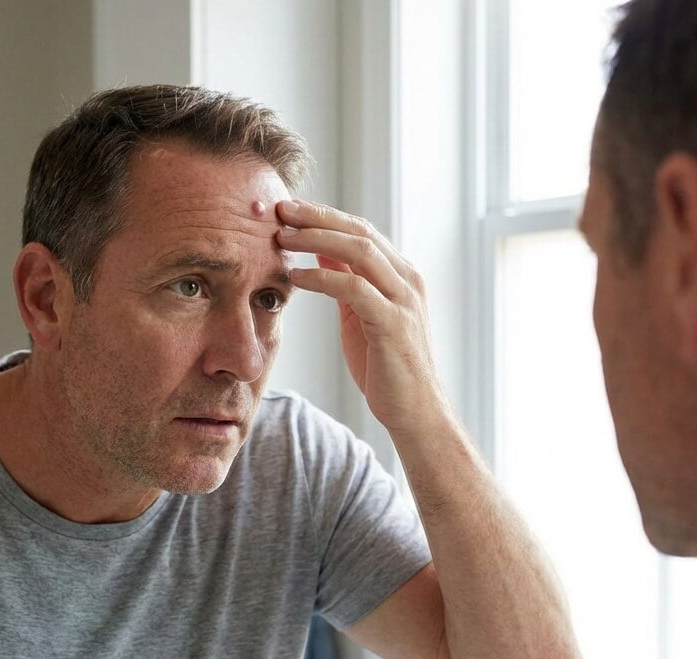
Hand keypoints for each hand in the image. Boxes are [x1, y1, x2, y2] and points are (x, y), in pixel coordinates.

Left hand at [276, 199, 449, 436]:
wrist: (415, 410)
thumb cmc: (387, 365)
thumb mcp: (361, 314)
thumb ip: (347, 280)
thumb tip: (322, 250)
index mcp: (400, 274)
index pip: (361, 230)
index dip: (324, 216)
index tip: (289, 210)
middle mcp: (407, 280)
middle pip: (360, 232)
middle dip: (317, 217)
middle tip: (281, 209)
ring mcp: (403, 300)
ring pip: (360, 251)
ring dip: (316, 239)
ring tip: (282, 237)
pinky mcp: (393, 323)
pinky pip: (354, 288)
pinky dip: (321, 278)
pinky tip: (296, 276)